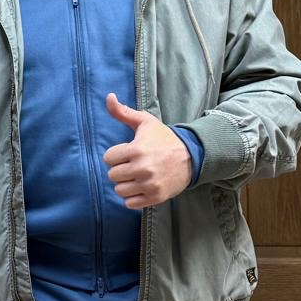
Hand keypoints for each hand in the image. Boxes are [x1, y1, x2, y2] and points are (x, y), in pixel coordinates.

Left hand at [102, 93, 192, 208]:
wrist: (192, 157)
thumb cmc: (164, 139)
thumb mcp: (145, 122)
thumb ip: (123, 112)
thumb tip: (108, 96)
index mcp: (137, 150)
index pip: (108, 158)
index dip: (116, 155)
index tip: (127, 153)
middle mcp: (142, 168)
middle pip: (112, 175)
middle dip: (120, 169)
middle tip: (132, 165)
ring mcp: (149, 185)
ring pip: (119, 190)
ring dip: (125, 184)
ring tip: (136, 176)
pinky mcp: (155, 197)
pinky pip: (130, 203)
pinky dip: (133, 197)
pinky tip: (141, 187)